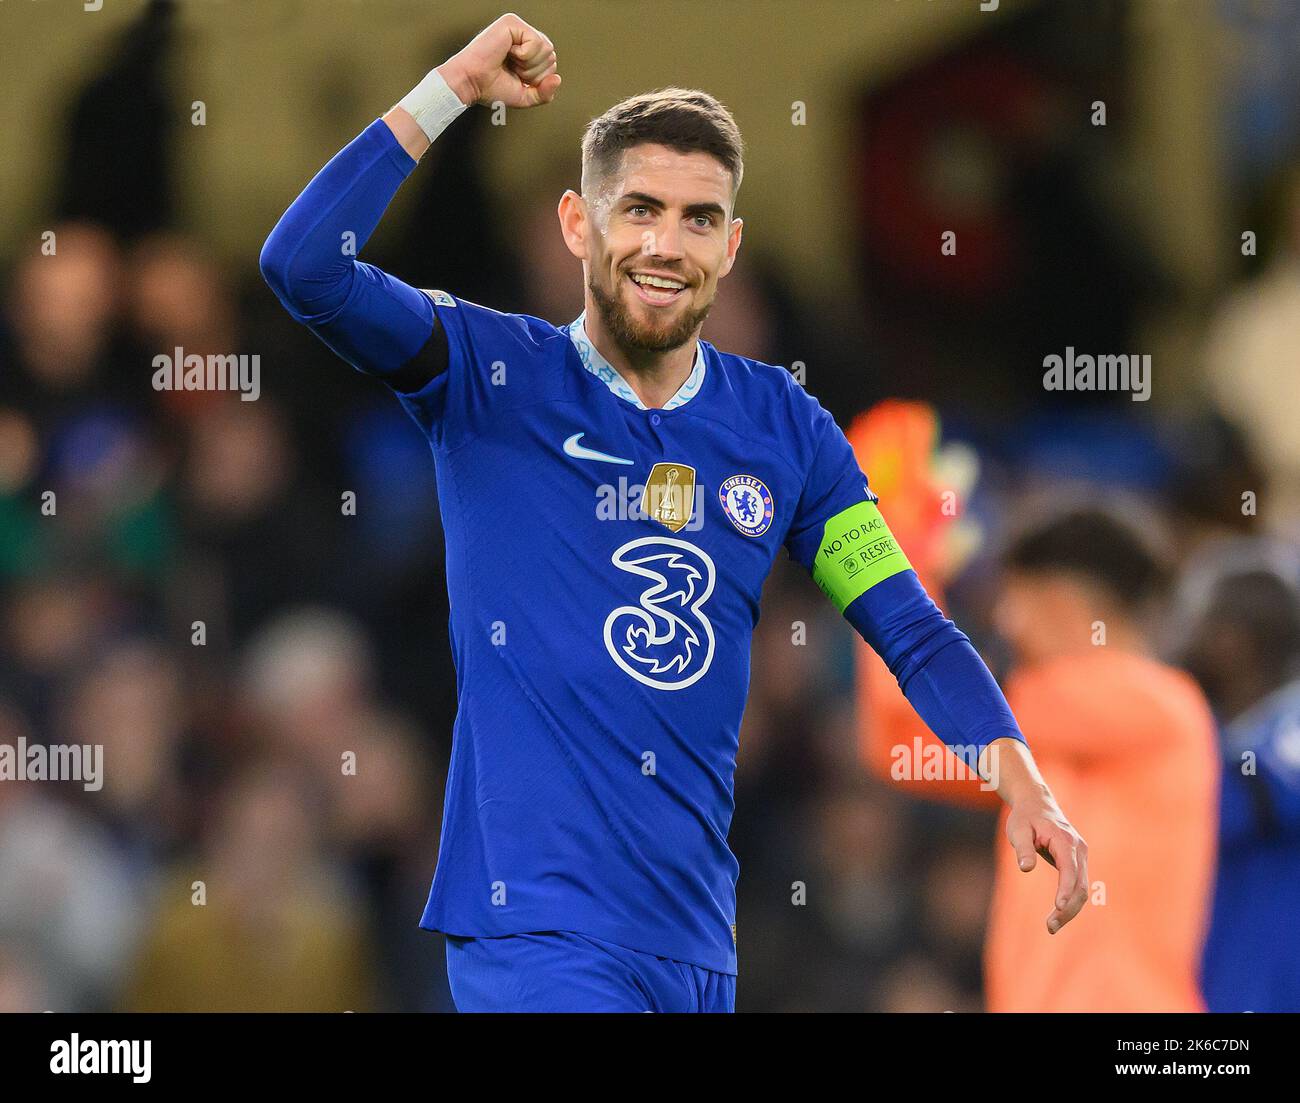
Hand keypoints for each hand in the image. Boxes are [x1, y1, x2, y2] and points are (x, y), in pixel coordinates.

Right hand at [438, 13, 559, 108]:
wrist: (471, 83)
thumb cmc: (491, 88)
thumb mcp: (525, 96)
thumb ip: (544, 93)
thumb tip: (558, 79)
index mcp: (527, 51)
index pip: (551, 64)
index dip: (538, 79)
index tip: (516, 78)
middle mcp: (523, 37)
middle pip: (551, 56)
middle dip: (534, 73)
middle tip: (512, 71)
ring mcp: (518, 28)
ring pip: (547, 48)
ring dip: (529, 65)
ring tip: (510, 62)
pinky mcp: (512, 22)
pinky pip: (536, 42)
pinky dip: (524, 56)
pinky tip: (508, 53)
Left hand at [1005, 791, 1088, 934]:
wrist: (1038, 804)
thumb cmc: (1025, 817)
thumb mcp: (1018, 829)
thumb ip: (1023, 849)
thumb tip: (1026, 868)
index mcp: (1065, 840)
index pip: (1069, 868)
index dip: (1065, 889)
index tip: (1058, 906)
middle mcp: (1078, 849)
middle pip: (1079, 885)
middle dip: (1067, 908)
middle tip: (1050, 927)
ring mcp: (1081, 856)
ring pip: (1082, 889)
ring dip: (1070, 909)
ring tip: (1051, 927)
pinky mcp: (1077, 862)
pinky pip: (1078, 885)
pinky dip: (1070, 902)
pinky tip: (1058, 915)